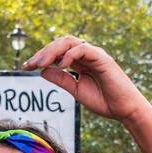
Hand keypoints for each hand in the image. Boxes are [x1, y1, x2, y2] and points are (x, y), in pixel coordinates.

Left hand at [25, 36, 148, 125]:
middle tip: (30, 65)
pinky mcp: (102, 58)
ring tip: (40, 63)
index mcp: (81, 62)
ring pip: (69, 42)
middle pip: (61, 43)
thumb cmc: (104, 101)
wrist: (124, 110)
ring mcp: (95, 54)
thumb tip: (42, 71)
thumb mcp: (76, 90)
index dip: (42, 57)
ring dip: (52, 51)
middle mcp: (87, 54)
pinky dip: (69, 55)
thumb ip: (61, 79)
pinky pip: (83, 49)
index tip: (27, 67)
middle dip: (43, 52)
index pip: (58, 52)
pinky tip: (60, 65)